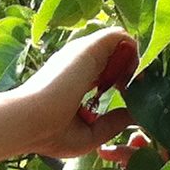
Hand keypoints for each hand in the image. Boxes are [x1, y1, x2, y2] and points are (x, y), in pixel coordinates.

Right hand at [0, 28, 137, 166]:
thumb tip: (134, 114)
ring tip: (140, 84)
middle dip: (133, 69)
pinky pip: (122, 36)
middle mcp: (79, 63)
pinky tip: (136, 77)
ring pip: (120, 43)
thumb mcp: (90, 133)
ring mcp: (83, 52)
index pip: (104, 71)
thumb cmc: (50, 133)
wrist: (28, 122)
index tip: (131, 97)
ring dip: (136, 60)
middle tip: (141, 90)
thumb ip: (113, 122)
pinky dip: (136, 52)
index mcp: (75, 80)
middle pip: (114, 54)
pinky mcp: (90, 47)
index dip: (123, 79)